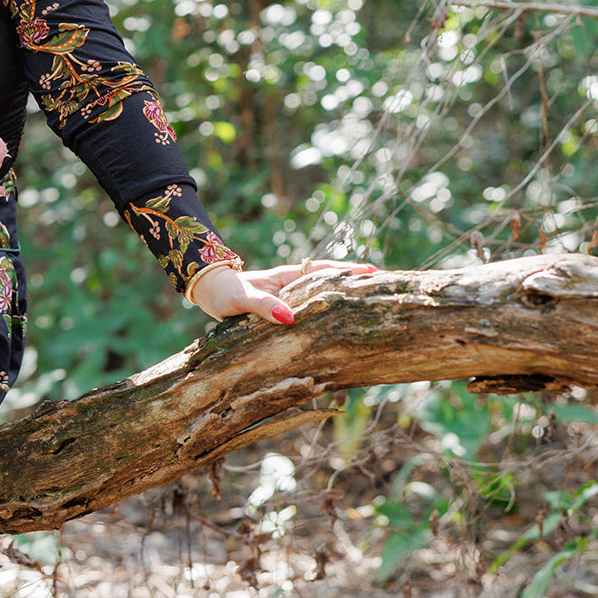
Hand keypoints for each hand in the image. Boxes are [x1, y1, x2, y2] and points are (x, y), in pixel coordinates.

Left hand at [190, 259, 378, 324]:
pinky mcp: (285, 313)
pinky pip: (313, 311)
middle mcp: (293, 286)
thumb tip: (289, 318)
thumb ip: (263, 307)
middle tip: (386, 289)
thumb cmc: (226, 294)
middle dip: (357, 285)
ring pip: (324, 297)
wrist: (211, 294)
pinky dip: (329, 315)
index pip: (325, 271)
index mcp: (288, 277)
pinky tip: (340, 326)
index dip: (349, 272)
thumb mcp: (243, 300)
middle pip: (332, 282)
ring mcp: (291, 299)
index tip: (376, 273)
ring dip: (346, 299)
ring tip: (373, 308)